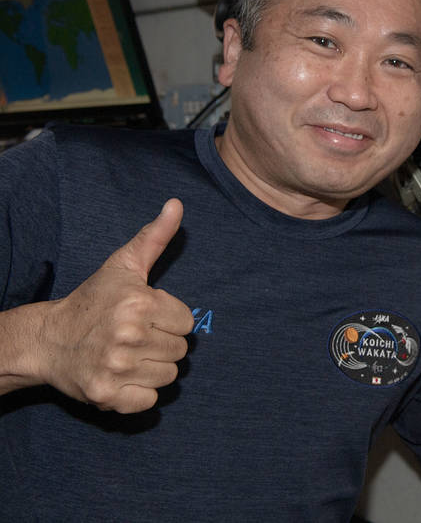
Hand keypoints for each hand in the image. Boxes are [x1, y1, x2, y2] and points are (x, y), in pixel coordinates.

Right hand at [40, 198, 194, 412]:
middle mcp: (128, 336)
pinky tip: (123, 376)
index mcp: (139, 304)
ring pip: (169, 377)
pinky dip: (140, 393)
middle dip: (163, 344)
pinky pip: (150, 401)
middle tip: (135, 337)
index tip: (146, 317)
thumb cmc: (93, 301)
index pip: (187, 322)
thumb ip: (155, 237)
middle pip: (181, 351)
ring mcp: (116, 368)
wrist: (48, 339)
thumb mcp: (124, 265)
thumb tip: (177, 204)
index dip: (169, 319)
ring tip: (128, 355)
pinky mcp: (107, 396)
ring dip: (153, 369)